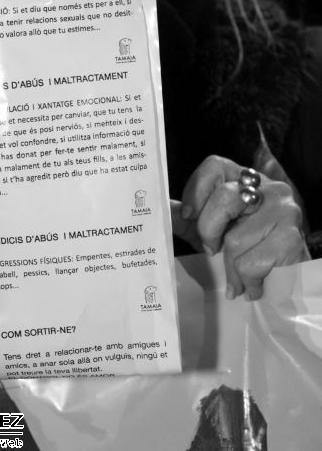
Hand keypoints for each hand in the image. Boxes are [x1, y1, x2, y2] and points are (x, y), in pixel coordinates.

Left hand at [171, 155, 308, 299]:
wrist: (287, 279)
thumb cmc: (246, 249)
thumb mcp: (214, 229)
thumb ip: (187, 218)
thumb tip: (158, 208)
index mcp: (245, 180)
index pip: (215, 165)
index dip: (196, 190)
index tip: (189, 217)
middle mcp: (268, 188)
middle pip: (223, 198)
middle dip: (209, 231)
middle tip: (214, 249)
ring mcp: (284, 210)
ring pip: (236, 239)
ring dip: (231, 267)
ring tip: (237, 275)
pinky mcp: (293, 238)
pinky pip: (251, 262)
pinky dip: (245, 280)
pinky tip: (251, 284)